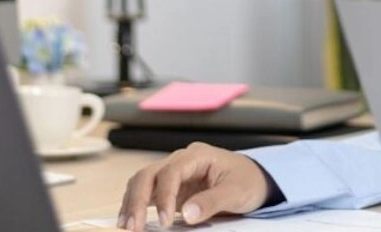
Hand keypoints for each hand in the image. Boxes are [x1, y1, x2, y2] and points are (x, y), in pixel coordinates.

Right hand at [117, 141, 272, 229]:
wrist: (254, 179)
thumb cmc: (247, 181)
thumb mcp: (237, 191)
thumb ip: (212, 201)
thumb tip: (187, 214)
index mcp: (198, 155)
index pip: (171, 172)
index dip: (164, 196)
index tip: (164, 220)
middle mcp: (181, 160)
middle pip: (149, 174)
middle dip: (136, 200)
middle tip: (132, 227)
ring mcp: (174, 172)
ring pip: (142, 181)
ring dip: (131, 202)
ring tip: (126, 227)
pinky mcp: (170, 187)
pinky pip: (147, 192)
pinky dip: (135, 205)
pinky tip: (130, 221)